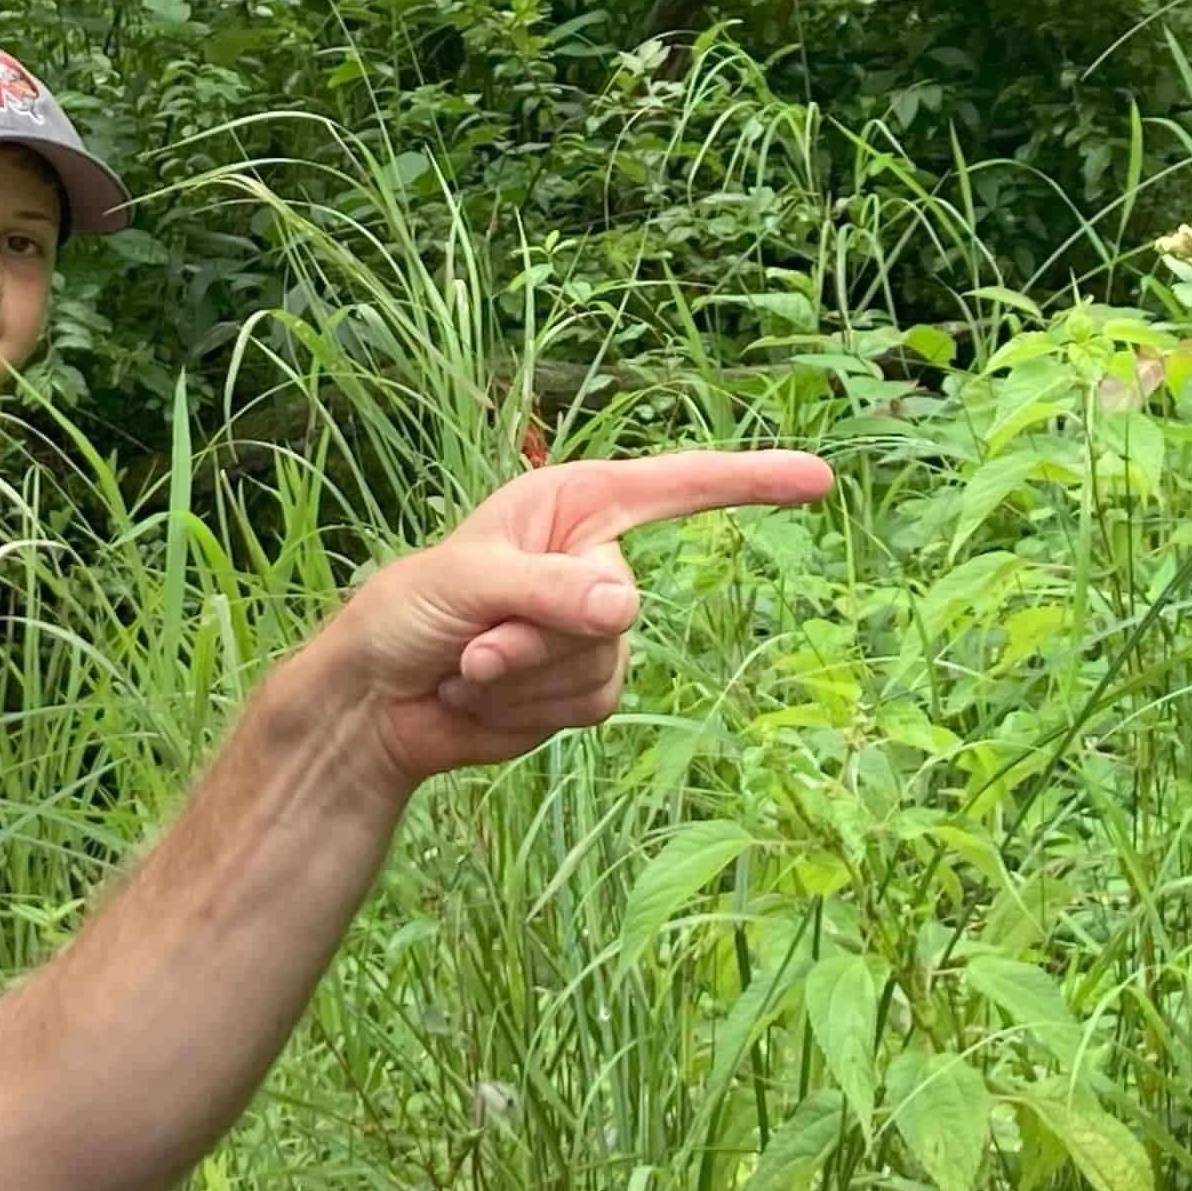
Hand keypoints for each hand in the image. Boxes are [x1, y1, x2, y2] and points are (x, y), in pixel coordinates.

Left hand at [317, 450, 833, 783]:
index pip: (679, 485)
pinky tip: (480, 699)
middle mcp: (592, 560)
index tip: (819, 479)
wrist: (373, 703)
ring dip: (523, 680)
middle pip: (621, 606)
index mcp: (571, 505)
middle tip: (471, 645)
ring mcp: (591, 630)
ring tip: (467, 668)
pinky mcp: (581, 689)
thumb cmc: (405, 612)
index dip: (751, 480)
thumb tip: (629, 607)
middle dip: (538, 638)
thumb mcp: (467, 583)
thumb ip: (548, 592)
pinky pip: (587, 707)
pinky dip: (526, 711)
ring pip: (604, 666)